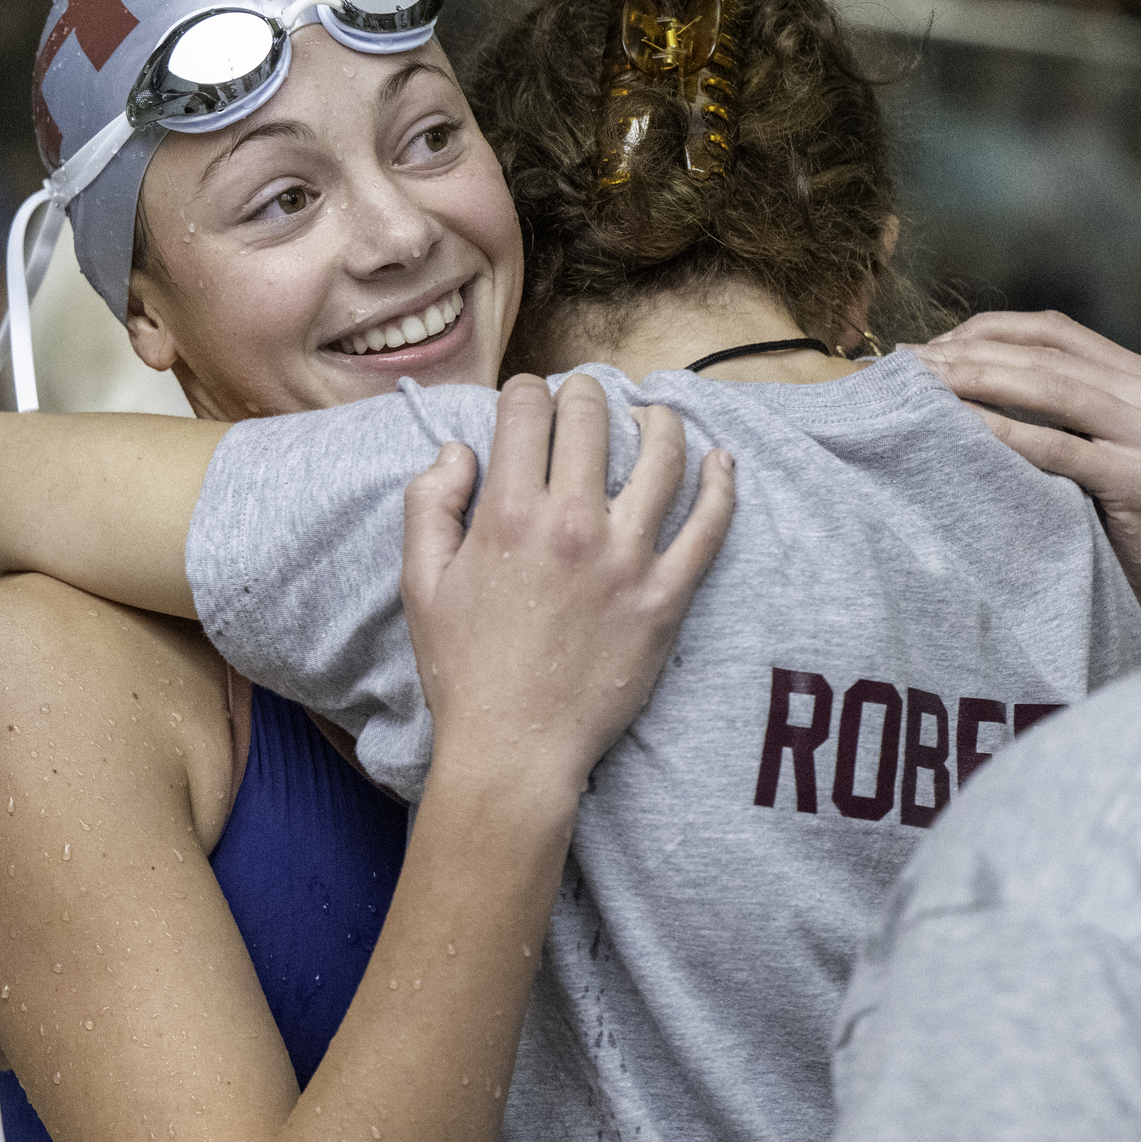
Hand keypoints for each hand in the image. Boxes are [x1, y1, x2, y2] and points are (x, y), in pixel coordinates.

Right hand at [401, 372, 734, 809]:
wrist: (515, 749)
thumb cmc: (463, 670)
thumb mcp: (419, 583)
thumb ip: (430, 503)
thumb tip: (459, 448)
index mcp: (508, 515)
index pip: (527, 410)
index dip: (527, 392)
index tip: (530, 401)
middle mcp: (571, 525)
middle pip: (592, 419)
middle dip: (585, 393)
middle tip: (585, 397)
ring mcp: (627, 559)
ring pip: (662, 456)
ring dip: (657, 422)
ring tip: (652, 418)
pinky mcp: (667, 597)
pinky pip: (709, 526)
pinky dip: (721, 483)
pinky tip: (721, 461)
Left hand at [911, 312, 1140, 651]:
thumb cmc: (1132, 522)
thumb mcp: (1106, 450)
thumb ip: (1065, 416)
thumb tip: (969, 389)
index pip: (1055, 332)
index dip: (988, 330)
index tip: (933, 344)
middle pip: (1043, 355)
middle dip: (967, 352)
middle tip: (906, 362)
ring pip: (1048, 389)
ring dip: (974, 380)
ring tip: (919, 385)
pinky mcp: (1138, 481)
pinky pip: (1057, 448)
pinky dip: (1002, 431)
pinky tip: (958, 426)